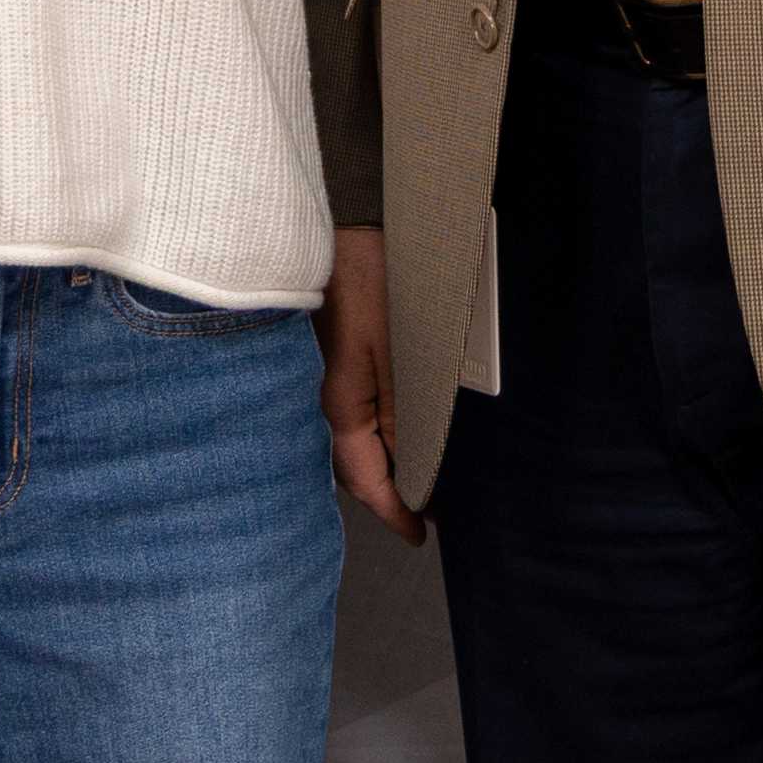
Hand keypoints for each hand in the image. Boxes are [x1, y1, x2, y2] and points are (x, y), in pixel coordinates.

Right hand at [318, 225, 424, 544]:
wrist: (349, 226)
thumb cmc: (374, 282)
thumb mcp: (398, 353)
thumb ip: (403, 414)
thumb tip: (412, 469)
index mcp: (343, 405)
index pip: (366, 479)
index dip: (394, 512)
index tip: (421, 536)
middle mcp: (333, 400)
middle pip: (359, 466)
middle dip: (391, 494)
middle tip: (430, 513)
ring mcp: (335, 381)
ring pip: (360, 442)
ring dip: (389, 465)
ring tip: (425, 478)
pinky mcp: (344, 362)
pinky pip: (361, 415)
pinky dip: (385, 436)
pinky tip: (407, 432)